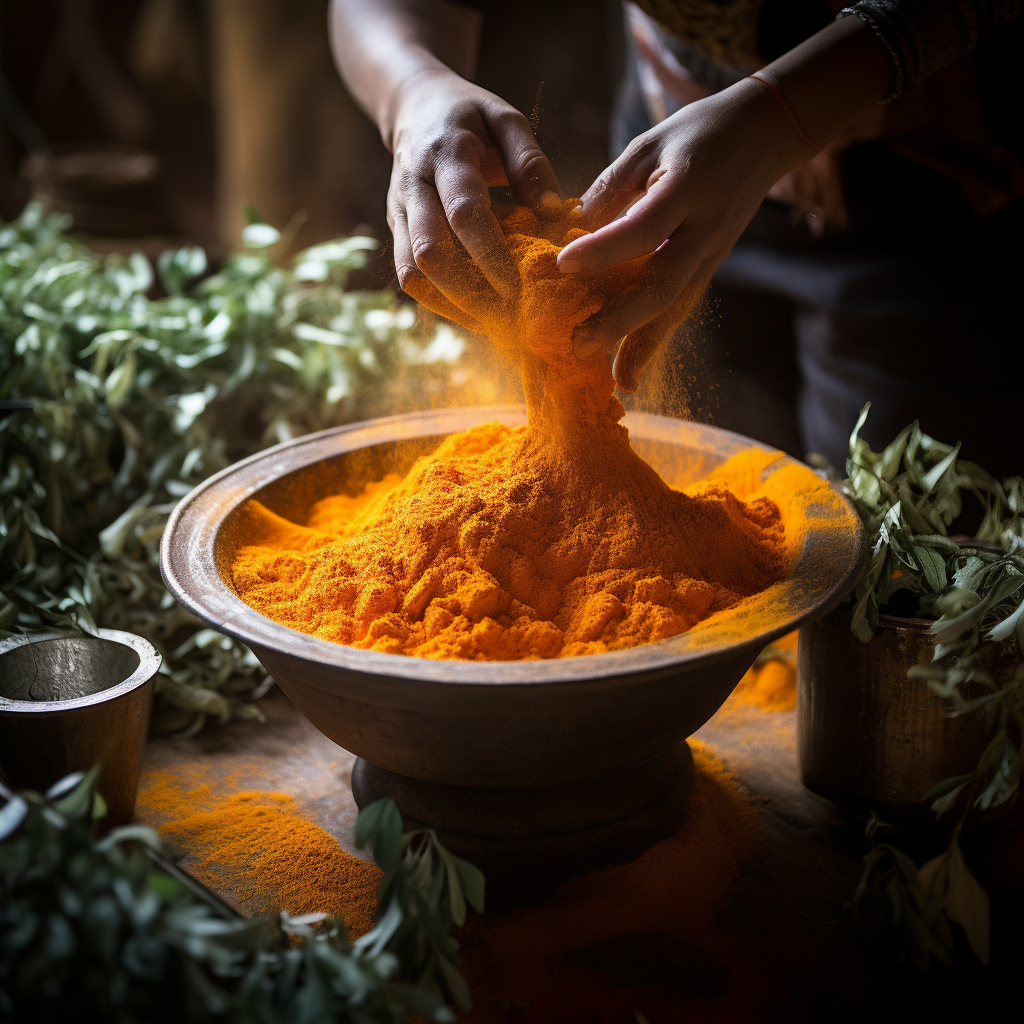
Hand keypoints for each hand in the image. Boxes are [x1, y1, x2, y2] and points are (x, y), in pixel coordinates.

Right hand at [387, 68, 560, 330]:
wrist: (413, 107)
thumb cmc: (471, 116)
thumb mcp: (506, 120)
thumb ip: (530, 164)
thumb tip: (553, 213)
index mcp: (446, 156)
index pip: (465, 213)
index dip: (492, 255)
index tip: (522, 286)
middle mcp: (413, 188)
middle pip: (429, 253)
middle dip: (470, 291)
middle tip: (511, 315)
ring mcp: (398, 214)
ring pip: (413, 274)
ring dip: (452, 304)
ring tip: (494, 322)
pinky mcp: (394, 233)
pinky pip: (409, 278)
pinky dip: (440, 301)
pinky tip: (473, 312)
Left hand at [556, 79, 809, 390]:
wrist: (765, 135)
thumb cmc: (697, 134)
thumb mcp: (649, 145)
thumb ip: (610, 188)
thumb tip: (568, 232)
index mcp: (687, 190)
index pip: (642, 228)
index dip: (602, 249)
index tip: (561, 264)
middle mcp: (704, 232)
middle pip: (664, 286)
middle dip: (620, 320)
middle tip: (578, 343)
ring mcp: (711, 255)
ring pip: (675, 308)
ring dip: (642, 347)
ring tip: (614, 380)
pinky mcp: (708, 268)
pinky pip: (679, 308)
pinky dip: (654, 341)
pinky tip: (629, 372)